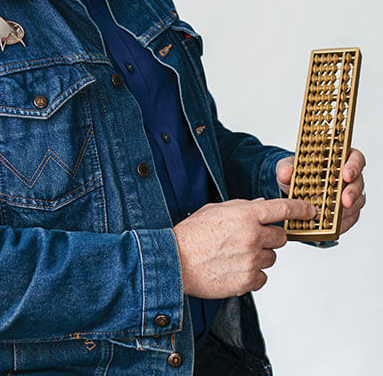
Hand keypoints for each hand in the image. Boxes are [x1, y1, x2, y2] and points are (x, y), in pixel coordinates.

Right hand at [173, 197, 314, 298]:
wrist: (176, 261)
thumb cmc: (192, 233)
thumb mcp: (216, 210)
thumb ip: (242, 207)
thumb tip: (262, 205)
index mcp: (246, 215)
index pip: (282, 209)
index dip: (300, 209)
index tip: (311, 211)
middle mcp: (252, 236)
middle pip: (281, 237)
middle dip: (271, 237)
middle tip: (251, 238)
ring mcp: (251, 260)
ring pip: (271, 258)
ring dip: (260, 256)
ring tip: (235, 255)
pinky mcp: (248, 281)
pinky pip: (263, 277)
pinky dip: (253, 274)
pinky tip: (234, 268)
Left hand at [276, 148, 365, 234]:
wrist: (293, 190)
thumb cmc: (297, 174)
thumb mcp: (287, 168)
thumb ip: (285, 168)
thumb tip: (286, 172)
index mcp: (337, 158)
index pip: (355, 158)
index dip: (353, 166)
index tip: (346, 175)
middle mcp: (347, 176)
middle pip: (358, 182)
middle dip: (352, 193)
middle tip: (344, 201)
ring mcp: (349, 193)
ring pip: (356, 202)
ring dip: (346, 210)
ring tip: (332, 216)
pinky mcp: (348, 211)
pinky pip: (350, 218)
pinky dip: (341, 223)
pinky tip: (331, 225)